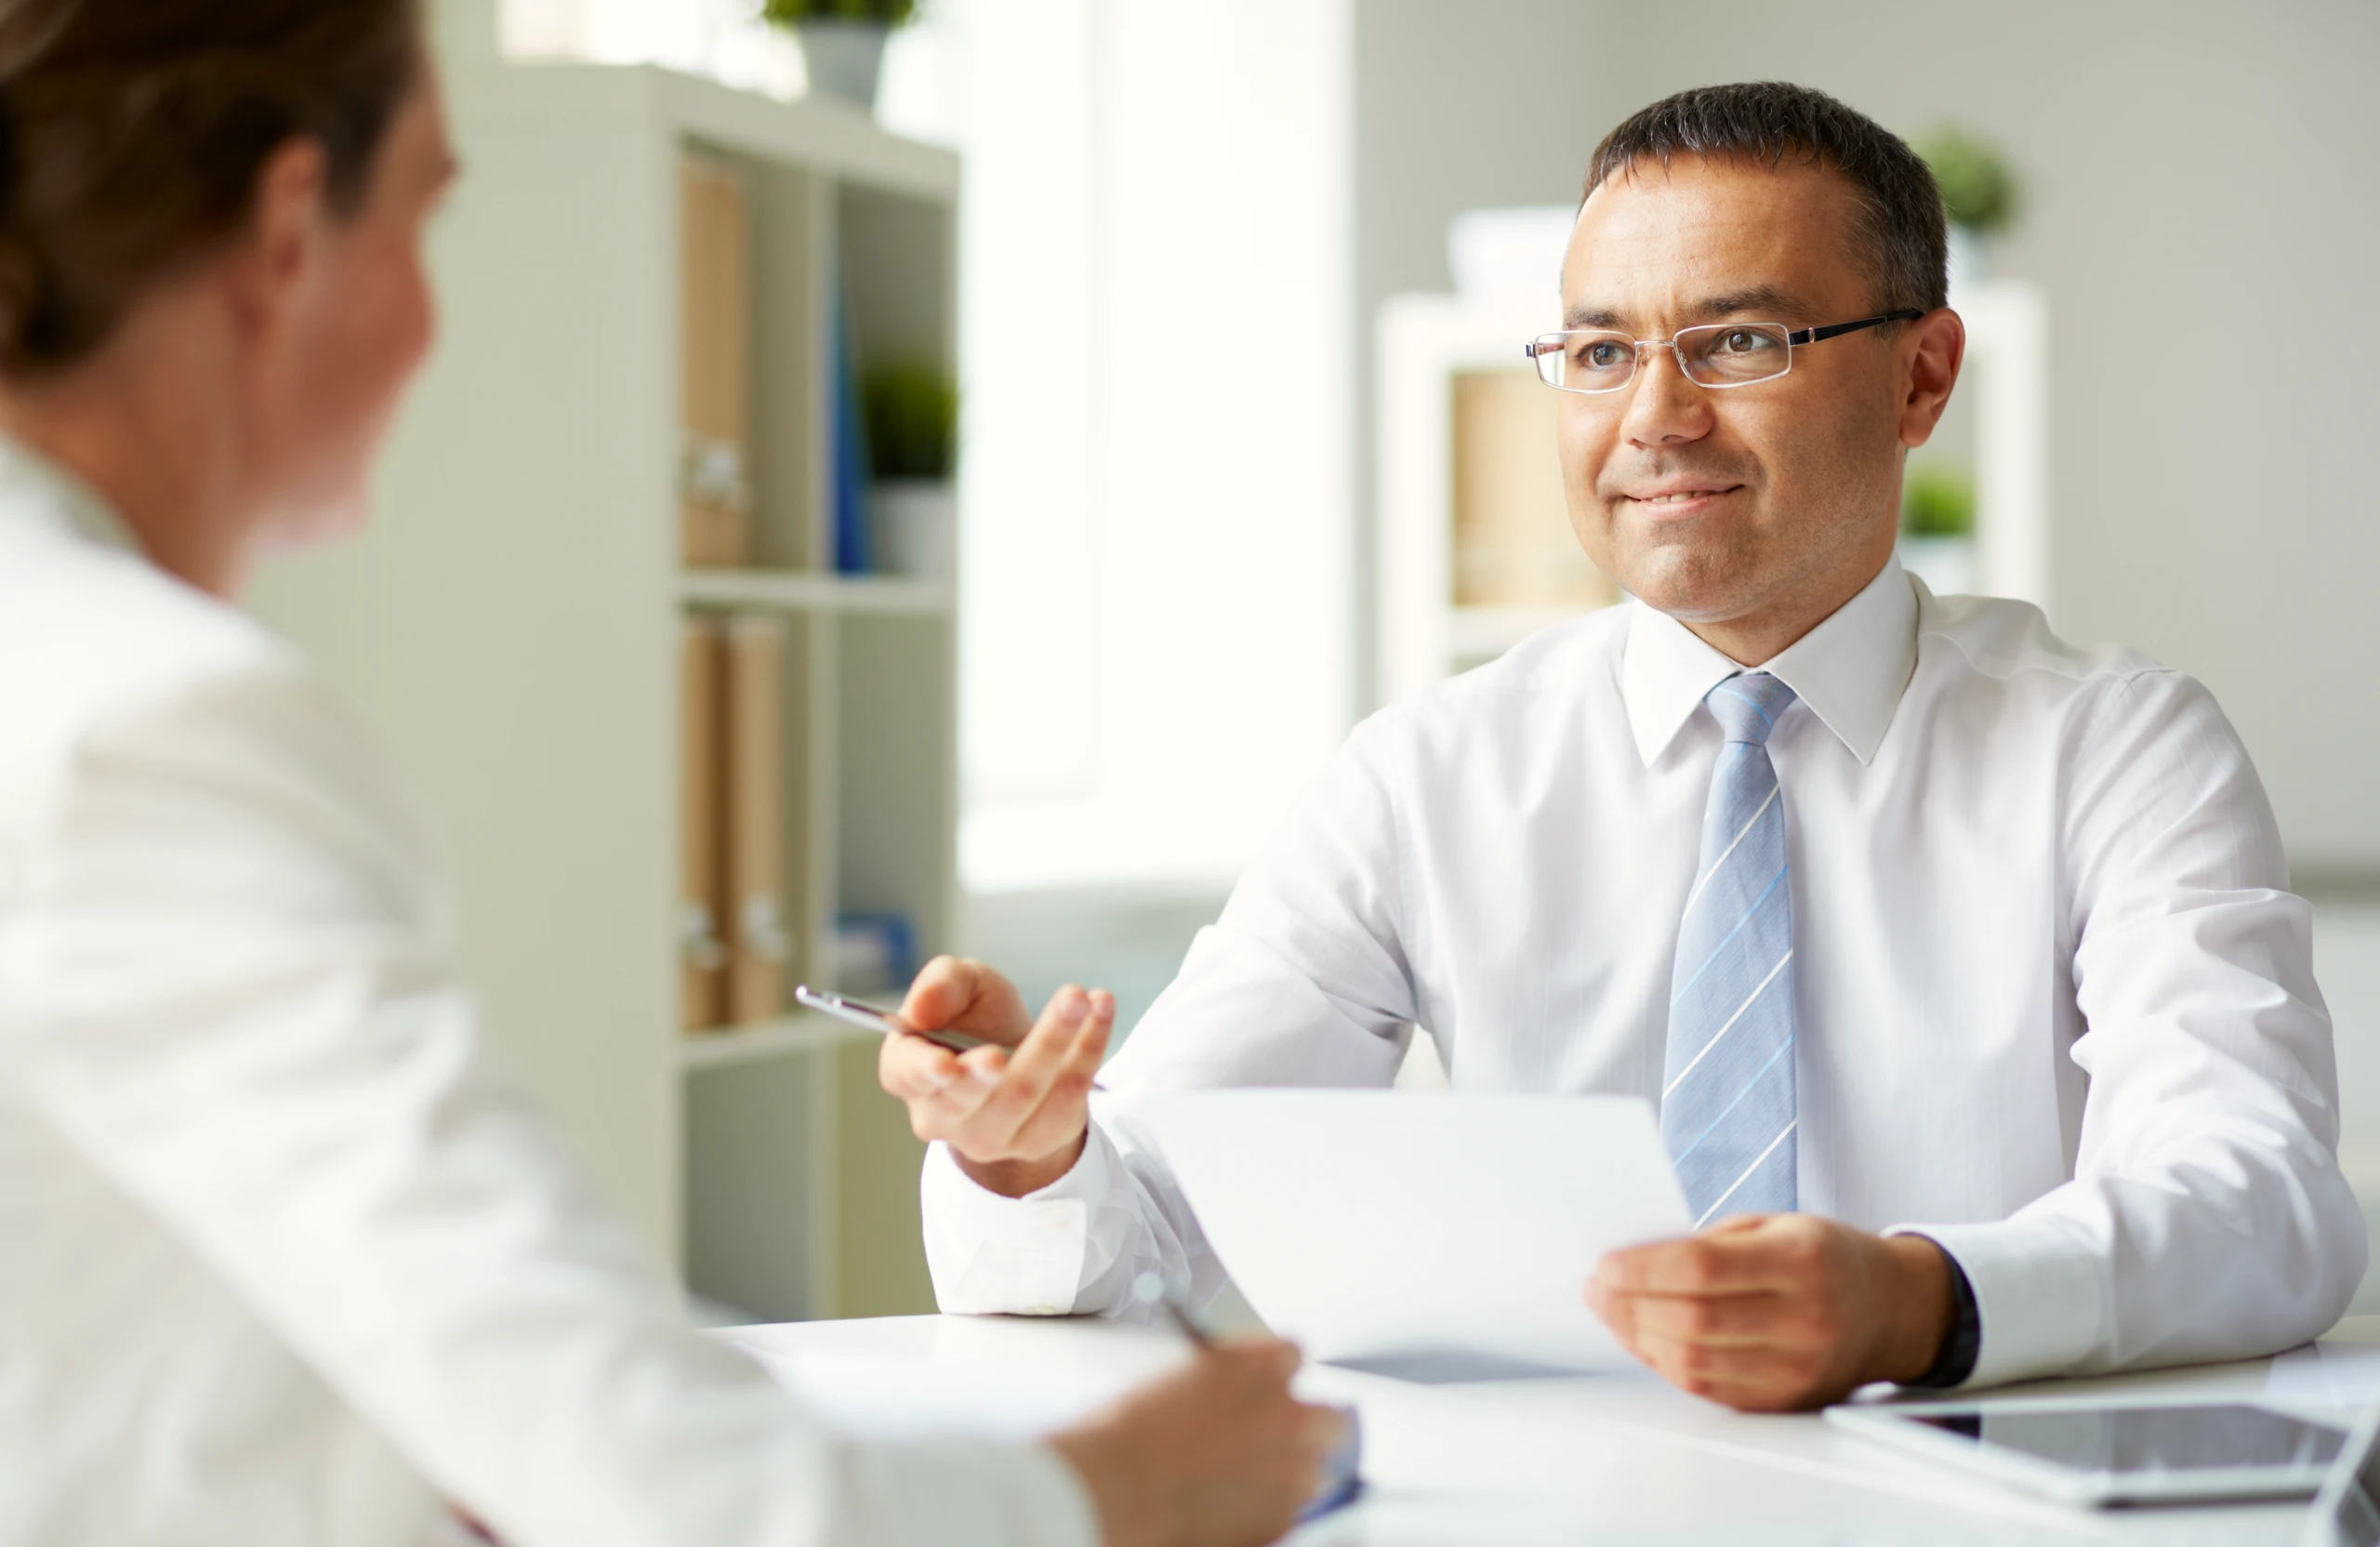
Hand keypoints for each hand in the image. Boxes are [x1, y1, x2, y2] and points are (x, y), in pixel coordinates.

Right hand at [877, 955, 1113, 1197]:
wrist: (1019, 1058)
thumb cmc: (977, 1021)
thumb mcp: (961, 986)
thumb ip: (941, 985)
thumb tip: (920, 1010)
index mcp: (908, 1073)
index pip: (909, 1074)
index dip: (925, 1071)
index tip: (947, 1064)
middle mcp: (942, 1116)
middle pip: (975, 1089)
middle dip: (1016, 1047)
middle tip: (1050, 1012)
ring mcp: (989, 1137)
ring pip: (1026, 1091)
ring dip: (1059, 1038)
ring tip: (1082, 999)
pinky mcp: (1035, 1141)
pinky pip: (1066, 1097)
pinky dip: (1088, 1050)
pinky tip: (1100, 1012)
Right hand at [1048, 1338, 1342, 1546]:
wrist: (1118, 1489)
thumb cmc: (1133, 1431)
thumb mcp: (1181, 1380)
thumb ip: (1225, 1381)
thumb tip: (1237, 1395)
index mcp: (1265, 1364)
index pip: (1293, 1355)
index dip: (1272, 1374)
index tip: (1258, 1388)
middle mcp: (1292, 1413)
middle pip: (1327, 1418)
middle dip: (1303, 1429)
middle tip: (1270, 1442)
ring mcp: (1295, 1470)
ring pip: (1311, 1471)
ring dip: (1284, 1474)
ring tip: (1233, 1483)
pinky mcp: (1286, 1518)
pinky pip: (1288, 1510)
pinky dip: (1265, 1509)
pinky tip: (1223, 1507)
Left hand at [1585, 1214, 1953, 1411]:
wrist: (1892, 1310)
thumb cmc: (1826, 1257)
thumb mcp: (1776, 1225)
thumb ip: (1709, 1243)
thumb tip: (1633, 1262)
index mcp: (1801, 1262)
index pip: (1702, 1270)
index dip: (1642, 1269)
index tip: (1604, 1263)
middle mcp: (1804, 1321)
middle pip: (1692, 1321)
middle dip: (1629, 1304)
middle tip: (1597, 1287)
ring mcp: (1798, 1369)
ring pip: (1693, 1363)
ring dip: (1638, 1337)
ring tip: (1612, 1311)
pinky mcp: (1786, 1401)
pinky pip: (1708, 1389)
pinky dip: (1665, 1364)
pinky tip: (1645, 1339)